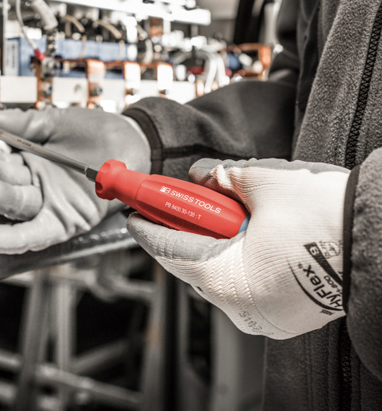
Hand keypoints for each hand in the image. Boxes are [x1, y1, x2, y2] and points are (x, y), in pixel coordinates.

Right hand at [0, 107, 149, 253]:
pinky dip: (13, 238)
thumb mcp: (54, 122)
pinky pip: (39, 233)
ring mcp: (52, 204)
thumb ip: (20, 123)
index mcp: (29, 162)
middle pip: (0, 184)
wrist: (134, 141)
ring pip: (14, 205)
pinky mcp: (69, 220)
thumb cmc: (97, 132)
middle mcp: (37, 186)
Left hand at [127, 158, 348, 338]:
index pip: (170, 249)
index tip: (134, 211)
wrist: (379, 237)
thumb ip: (219, 177)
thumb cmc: (326, 215)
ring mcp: (261, 314)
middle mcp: (240, 305)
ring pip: (216, 274)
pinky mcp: (280, 314)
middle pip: (191, 262)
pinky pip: (241, 284)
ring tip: (218, 216)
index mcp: (227, 279)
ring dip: (211, 244)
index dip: (148, 225)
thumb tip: (197, 176)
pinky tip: (243, 236)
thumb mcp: (262, 183)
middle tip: (176, 205)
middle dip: (182, 230)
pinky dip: (234, 259)